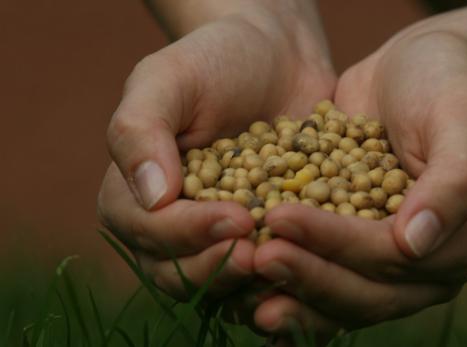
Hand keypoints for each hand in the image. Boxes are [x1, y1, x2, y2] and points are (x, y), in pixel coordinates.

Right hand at [97, 6, 335, 300]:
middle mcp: (171, 228)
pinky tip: (315, 272)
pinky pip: (266, 276)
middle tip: (261, 255)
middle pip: (181, 273)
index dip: (189, 233)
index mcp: (135, 196)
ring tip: (290, 268)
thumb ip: (141, 130)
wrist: (275, 61)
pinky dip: (287, 281)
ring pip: (224, 285)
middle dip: (220, 267)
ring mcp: (218, 240)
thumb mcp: (167, 79)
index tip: (238, 218)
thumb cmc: (215, 62)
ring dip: (254, 286)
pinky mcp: (262, 241)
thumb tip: (151, 198)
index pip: (150, 232)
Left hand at [250, 19, 466, 342]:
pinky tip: (248, 282)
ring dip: (292, 290)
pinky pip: (324, 273)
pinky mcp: (357, 248)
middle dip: (308, 274)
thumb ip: (453, 182)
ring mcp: (389, 263)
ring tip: (243, 278)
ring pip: (340, 295)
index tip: (279, 218)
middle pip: (364, 291)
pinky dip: (290, 281)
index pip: (392, 258)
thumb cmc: (447, 84)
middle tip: (256, 257)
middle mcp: (426, 266)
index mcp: (461, 243)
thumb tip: (415, 244)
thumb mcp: (461, 120)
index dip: (336, 244)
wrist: (419, 68)